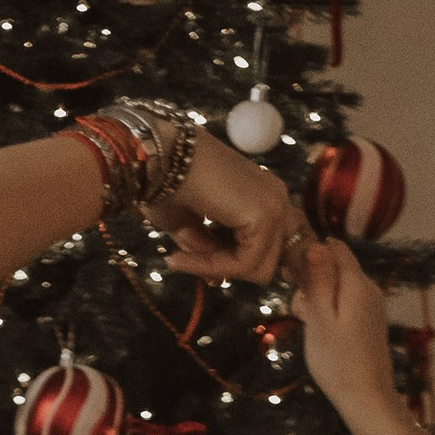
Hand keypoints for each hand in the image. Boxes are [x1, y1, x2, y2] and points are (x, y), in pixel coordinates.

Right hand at [147, 128, 300, 284]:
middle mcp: (276, 197)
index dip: (228, 263)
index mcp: (263, 195)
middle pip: (267, 261)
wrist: (159, 155)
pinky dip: (214, 266)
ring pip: (260, 268)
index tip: (186, 260)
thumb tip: (218, 279)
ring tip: (181, 256)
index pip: (262, 248)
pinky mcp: (265, 215)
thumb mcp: (190, 227)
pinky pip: (247, 263)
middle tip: (188, 259)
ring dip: (218, 268)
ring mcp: (275, 204)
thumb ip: (209, 250)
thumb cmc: (167, 183)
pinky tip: (184, 256)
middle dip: (229, 268)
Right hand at [292, 234, 401, 425]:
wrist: (367, 398)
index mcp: (356, 283)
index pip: (335, 248)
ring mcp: (373, 306)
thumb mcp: (320, 317)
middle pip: (337, 267)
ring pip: (340, 286)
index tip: (290, 273)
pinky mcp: (371, 322)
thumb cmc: (336, 360)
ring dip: (319, 296)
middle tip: (297, 307)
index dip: (311, 253)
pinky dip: (331, 309)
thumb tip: (317, 245)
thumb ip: (319, 280)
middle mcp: (370, 288)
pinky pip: (347, 303)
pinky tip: (321, 330)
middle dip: (313, 278)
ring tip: (306, 321)